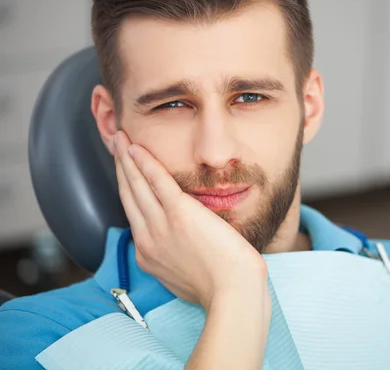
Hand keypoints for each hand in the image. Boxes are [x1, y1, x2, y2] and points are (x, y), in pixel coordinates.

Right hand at [113, 131, 267, 309]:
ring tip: (120, 138)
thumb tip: (183, 247)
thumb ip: (177, 259)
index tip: (126, 173)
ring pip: (137, 185)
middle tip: (115, 144)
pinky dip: (144, 162)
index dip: (128, 189)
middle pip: (129, 196)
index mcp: (150, 255)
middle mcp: (148, 239)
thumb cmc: (221, 287)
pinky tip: (135, 147)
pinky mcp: (179, 213)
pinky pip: (156, 181)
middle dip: (121, 168)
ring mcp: (161, 226)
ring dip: (126, 158)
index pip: (134, 215)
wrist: (233, 292)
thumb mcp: (187, 277)